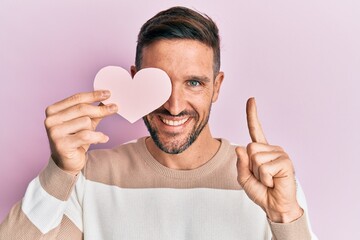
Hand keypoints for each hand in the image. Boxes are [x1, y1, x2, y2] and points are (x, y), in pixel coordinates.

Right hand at [44, 90, 117, 174]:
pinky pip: (86, 135)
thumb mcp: (86, 123)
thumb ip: (94, 111)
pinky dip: (98, 137)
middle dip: (101, 109)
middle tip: (115, 108)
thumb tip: (107, 100)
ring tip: (92, 135)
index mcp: (53, 110)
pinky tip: (104, 138)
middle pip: (82, 108)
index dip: (93, 95)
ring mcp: (54, 132)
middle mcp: (50, 120)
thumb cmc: (76, 140)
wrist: (67, 163)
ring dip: (93, 128)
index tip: (108, 93)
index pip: (76, 99)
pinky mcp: (61, 144)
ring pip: (85, 121)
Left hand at [236, 98, 302, 222]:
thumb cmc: (262, 191)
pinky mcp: (285, 161)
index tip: (251, 99)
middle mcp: (272, 149)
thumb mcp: (244, 178)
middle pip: (250, 148)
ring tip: (268, 180)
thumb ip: (241, 164)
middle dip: (251, 167)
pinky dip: (265, 178)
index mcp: (262, 151)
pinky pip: (265, 167)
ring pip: (256, 158)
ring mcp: (280, 154)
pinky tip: (274, 182)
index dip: (252, 115)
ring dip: (258, 174)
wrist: (275, 206)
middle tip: (262, 177)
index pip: (255, 130)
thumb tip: (240, 148)